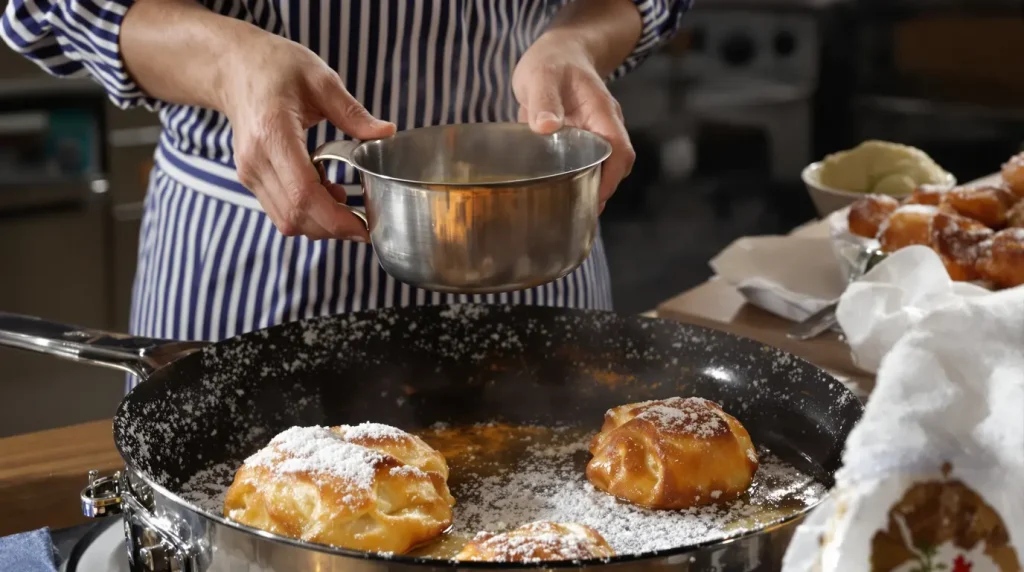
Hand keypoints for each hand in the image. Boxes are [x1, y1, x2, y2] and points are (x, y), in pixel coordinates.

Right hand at [219, 31, 394, 239]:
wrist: (234, 68)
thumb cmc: (275, 67)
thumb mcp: (320, 79)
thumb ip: (352, 112)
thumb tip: (386, 132)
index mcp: (273, 134)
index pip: (303, 194)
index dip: (335, 219)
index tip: (364, 227)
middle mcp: (256, 160)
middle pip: (295, 216)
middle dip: (333, 227)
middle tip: (364, 221)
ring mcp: (249, 172)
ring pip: (286, 220)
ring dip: (320, 222)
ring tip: (344, 199)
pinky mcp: (250, 178)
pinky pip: (280, 210)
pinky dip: (306, 212)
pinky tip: (325, 191)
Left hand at [512, 33, 634, 210]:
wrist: (558, 53)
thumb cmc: (551, 63)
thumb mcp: (541, 77)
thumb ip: (544, 100)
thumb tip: (546, 127)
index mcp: (602, 113)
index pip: (619, 150)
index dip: (612, 178)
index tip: (595, 198)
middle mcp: (605, 126)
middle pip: (616, 165)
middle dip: (603, 190)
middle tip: (578, 212)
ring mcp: (597, 134)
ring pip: (604, 167)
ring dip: (592, 187)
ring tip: (569, 209)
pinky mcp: (584, 141)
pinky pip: (589, 164)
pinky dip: (580, 180)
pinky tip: (561, 193)